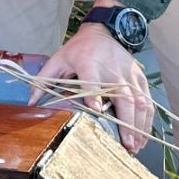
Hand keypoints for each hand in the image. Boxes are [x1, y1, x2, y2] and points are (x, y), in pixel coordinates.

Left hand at [30, 22, 154, 153]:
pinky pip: (147, 100)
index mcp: (88, 64)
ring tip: (135, 147)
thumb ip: (43, 80)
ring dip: (139, 126)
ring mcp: (129, 75)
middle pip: (123, 97)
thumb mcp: (58, 60)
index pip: (92, 80)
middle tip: (126, 145)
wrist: (103, 30)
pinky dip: (147, 119)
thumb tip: (30, 103)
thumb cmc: (79, 49)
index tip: (96, 111)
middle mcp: (112, 71)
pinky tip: (143, 136)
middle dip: (126, 122)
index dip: (94, 95)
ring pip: (140, 101)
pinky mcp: (139, 77)